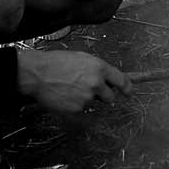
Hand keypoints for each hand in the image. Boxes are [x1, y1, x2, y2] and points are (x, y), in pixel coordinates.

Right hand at [16, 48, 130, 113]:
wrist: (39, 74)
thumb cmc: (58, 62)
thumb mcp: (82, 58)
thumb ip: (98, 68)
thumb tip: (107, 77)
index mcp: (100, 68)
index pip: (122, 81)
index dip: (127, 88)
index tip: (128, 92)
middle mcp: (96, 83)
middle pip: (110, 96)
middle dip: (103, 94)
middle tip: (89, 88)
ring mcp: (87, 98)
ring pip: (94, 102)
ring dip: (87, 98)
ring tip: (72, 89)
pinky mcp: (77, 109)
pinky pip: (81, 109)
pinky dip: (76, 105)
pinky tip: (66, 95)